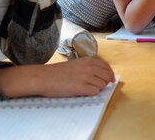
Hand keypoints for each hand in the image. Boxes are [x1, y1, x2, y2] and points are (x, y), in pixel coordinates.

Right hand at [0, 57, 114, 97]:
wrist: (43, 77)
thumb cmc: (58, 72)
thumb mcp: (76, 64)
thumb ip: (89, 67)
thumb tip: (102, 75)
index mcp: (88, 60)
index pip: (107, 67)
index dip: (110, 74)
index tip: (111, 79)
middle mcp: (89, 67)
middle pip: (107, 77)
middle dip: (106, 83)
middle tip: (101, 87)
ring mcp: (85, 77)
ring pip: (102, 85)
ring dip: (97, 89)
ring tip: (87, 89)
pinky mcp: (80, 87)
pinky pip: (95, 92)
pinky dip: (92, 93)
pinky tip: (84, 92)